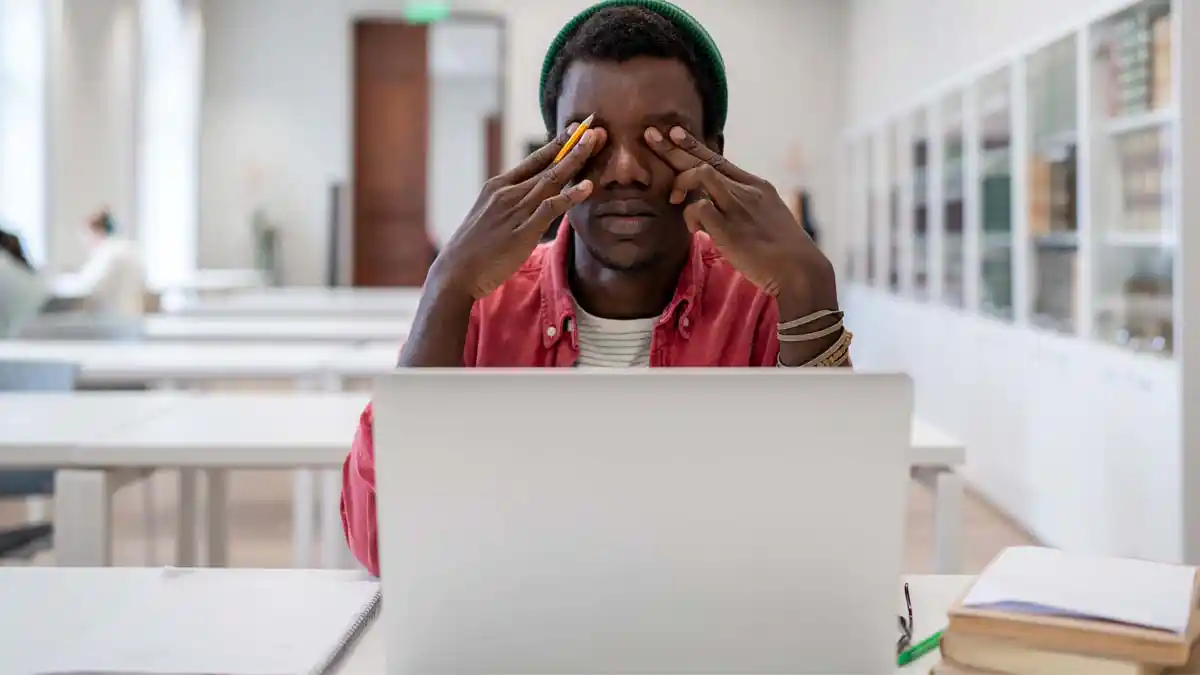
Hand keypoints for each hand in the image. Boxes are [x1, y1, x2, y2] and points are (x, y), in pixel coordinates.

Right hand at [433, 125, 606, 298]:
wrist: (455, 272)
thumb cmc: (472, 249)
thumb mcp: (488, 216)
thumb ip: (507, 204)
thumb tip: (528, 200)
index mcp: (497, 186)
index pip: (533, 160)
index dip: (556, 144)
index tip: (575, 130)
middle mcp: (507, 192)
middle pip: (547, 164)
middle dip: (573, 145)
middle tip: (594, 127)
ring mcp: (515, 210)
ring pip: (551, 179)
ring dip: (576, 159)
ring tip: (596, 141)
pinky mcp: (523, 231)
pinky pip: (551, 208)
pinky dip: (570, 196)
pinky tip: (587, 186)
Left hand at [644, 126, 834, 304]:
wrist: (799, 270)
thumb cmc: (782, 252)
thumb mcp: (766, 218)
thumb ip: (741, 208)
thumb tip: (712, 210)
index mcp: (756, 185)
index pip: (719, 159)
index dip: (693, 145)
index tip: (674, 133)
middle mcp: (746, 189)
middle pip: (704, 159)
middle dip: (673, 148)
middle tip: (649, 136)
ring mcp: (737, 206)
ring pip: (701, 174)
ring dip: (681, 183)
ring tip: (675, 199)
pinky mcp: (728, 227)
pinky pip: (697, 208)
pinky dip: (690, 216)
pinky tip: (694, 229)